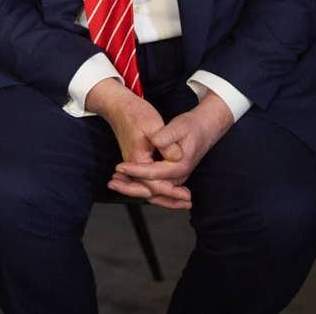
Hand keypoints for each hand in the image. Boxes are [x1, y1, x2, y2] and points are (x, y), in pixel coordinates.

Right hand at [86, 78, 191, 209]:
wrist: (118, 106)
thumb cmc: (134, 113)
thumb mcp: (153, 124)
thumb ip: (166, 142)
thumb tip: (178, 157)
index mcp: (137, 159)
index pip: (153, 183)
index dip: (171, 191)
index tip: (186, 195)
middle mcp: (134, 165)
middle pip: (149, 190)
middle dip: (169, 199)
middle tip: (188, 203)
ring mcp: (134, 163)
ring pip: (147, 187)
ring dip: (164, 196)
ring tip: (182, 202)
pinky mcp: (137, 160)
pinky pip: (146, 180)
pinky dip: (158, 187)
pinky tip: (169, 189)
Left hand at [115, 91, 233, 191]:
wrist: (204, 128)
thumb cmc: (191, 126)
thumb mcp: (179, 126)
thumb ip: (167, 136)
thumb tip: (156, 141)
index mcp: (180, 165)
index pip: (154, 173)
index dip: (135, 170)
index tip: (119, 167)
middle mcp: (178, 176)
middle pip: (152, 189)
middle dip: (130, 187)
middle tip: (111, 183)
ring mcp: (175, 178)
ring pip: (152, 190)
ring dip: (132, 189)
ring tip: (113, 184)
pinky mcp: (170, 176)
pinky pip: (154, 187)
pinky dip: (139, 186)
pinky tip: (125, 182)